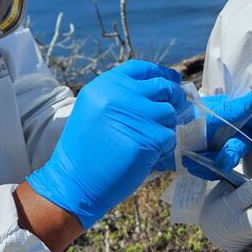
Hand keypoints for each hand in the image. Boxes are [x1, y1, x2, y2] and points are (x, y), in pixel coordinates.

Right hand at [27, 60, 186, 228]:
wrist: (74, 182)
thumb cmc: (87, 150)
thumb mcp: (95, 109)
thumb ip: (123, 96)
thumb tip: (163, 88)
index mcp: (105, 85)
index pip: (143, 69)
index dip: (162, 74)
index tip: (174, 81)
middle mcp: (119, 95)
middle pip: (163, 87)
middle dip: (174, 99)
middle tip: (177, 110)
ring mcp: (135, 116)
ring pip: (170, 113)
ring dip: (166, 127)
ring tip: (149, 141)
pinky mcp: (147, 139)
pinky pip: (169, 137)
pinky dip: (164, 148)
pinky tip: (147, 156)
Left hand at [159, 91, 251, 178]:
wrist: (163, 129)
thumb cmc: (189, 115)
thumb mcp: (211, 110)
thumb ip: (234, 108)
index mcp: (239, 116)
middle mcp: (234, 132)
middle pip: (246, 147)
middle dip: (232, 153)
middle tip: (222, 160)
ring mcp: (223, 148)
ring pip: (230, 161)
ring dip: (214, 162)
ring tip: (194, 159)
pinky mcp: (211, 162)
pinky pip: (215, 170)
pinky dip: (203, 168)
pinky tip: (189, 163)